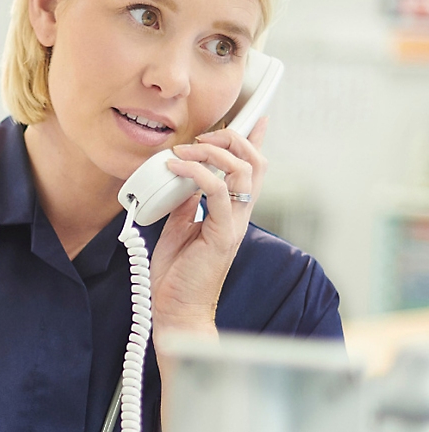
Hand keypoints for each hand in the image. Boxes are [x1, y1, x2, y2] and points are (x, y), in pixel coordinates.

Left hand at [149, 117, 268, 334]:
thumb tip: (182, 179)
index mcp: (230, 214)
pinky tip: (177, 168)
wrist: (176, 312)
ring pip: (243, 172)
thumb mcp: (177, 229)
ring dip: (214, 152)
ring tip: (186, 151)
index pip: (252, 171)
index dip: (254, 142)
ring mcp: (233, 226)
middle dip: (232, 139)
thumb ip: (185, 204)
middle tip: (201, 137)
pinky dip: (198, 173)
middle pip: (254, 163)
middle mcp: (238, 217)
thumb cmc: (177, 277)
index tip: (254, 119)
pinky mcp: (222, 235)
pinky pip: (218, 193)